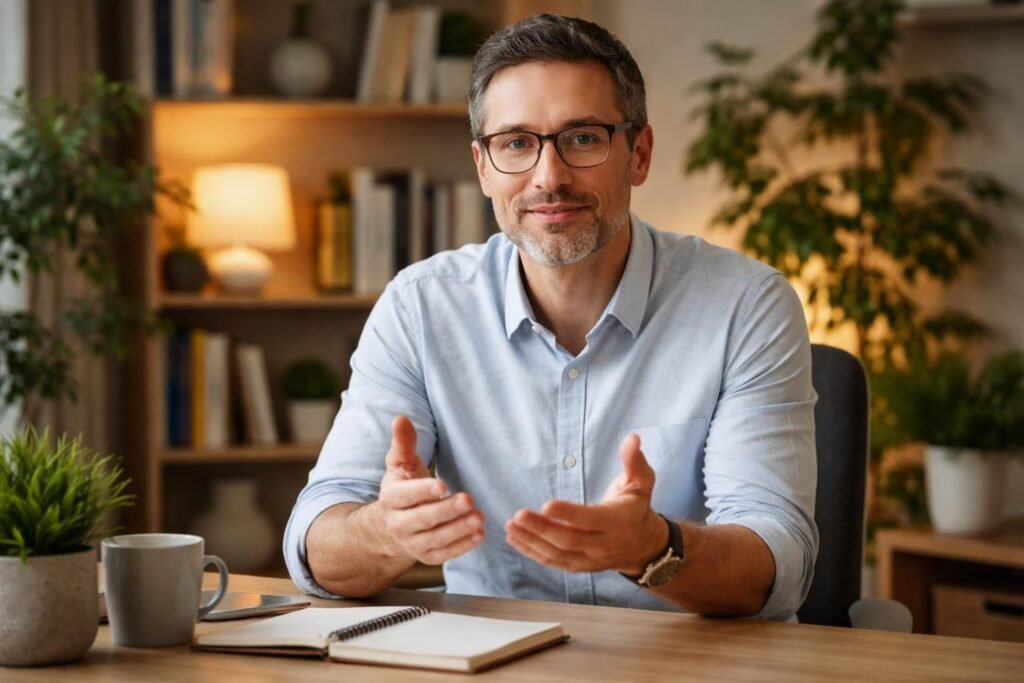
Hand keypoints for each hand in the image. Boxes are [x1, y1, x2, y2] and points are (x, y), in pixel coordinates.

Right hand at [375, 416, 484, 564]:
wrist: (390, 526)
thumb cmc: (403, 487)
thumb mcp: (401, 464)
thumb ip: (404, 443)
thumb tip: (401, 419)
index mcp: (391, 498)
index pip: (405, 496)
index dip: (422, 491)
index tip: (442, 485)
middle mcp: (398, 524)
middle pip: (421, 519)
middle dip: (445, 511)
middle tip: (469, 499)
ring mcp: (412, 543)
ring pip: (434, 539)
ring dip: (457, 530)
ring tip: (479, 518)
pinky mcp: (426, 556)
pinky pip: (444, 554)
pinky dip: (462, 547)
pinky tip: (479, 535)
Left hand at [504, 433, 666, 574]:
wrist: (643, 545)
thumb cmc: (637, 507)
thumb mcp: (642, 483)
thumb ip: (634, 461)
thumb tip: (632, 438)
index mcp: (617, 522)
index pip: (590, 520)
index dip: (569, 514)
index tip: (547, 504)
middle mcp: (603, 544)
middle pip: (569, 540)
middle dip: (542, 528)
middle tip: (518, 515)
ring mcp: (590, 559)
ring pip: (557, 554)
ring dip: (531, 541)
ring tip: (510, 526)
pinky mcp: (579, 566)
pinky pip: (553, 562)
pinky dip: (532, 552)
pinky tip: (514, 539)